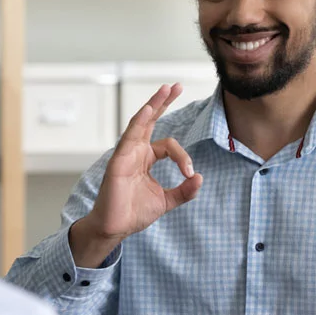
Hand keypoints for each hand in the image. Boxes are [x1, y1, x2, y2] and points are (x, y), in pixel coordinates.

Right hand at [70, 84, 202, 266]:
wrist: (115, 228)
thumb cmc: (134, 213)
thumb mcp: (167, 200)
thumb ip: (184, 191)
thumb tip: (200, 178)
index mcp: (145, 159)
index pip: (169, 146)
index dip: (183, 157)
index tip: (190, 174)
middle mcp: (135, 152)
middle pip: (150, 120)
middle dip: (163, 102)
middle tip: (177, 86)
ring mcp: (126, 153)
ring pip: (141, 122)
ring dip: (154, 104)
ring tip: (166, 88)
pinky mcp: (119, 160)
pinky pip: (130, 135)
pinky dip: (140, 121)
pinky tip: (149, 108)